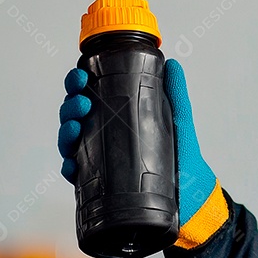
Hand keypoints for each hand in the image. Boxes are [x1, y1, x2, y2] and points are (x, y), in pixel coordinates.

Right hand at [56, 59, 227, 246]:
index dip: (78, 84)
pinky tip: (72, 164)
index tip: (81, 76)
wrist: (192, 194)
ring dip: (65, 132)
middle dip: (70, 105)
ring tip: (75, 125)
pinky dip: (69, 168)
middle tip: (81, 101)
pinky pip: (76, 176)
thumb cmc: (183, 155)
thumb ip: (176, 94)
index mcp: (116, 116)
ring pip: (70, 142)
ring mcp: (99, 160)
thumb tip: (173, 63)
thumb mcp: (178, 120)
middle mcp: (103, 136)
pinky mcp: (99, 184)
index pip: (89, 95)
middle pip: (74, 116)